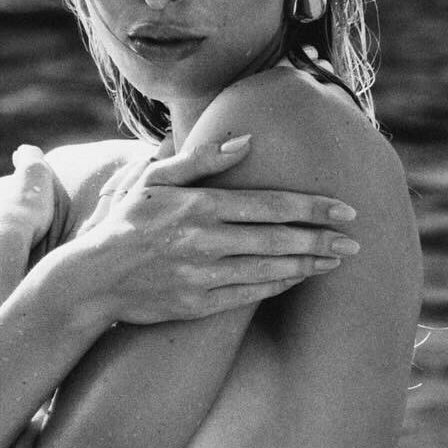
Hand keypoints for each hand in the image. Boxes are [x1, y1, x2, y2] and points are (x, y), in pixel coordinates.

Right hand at [75, 133, 359, 324]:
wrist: (92, 280)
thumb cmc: (125, 222)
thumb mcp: (153, 179)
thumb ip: (200, 160)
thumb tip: (246, 142)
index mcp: (199, 206)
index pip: (270, 204)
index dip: (313, 208)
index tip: (345, 210)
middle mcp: (205, 241)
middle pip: (279, 239)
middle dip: (323, 239)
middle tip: (355, 241)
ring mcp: (203, 276)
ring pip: (270, 268)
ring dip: (308, 264)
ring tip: (336, 259)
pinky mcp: (199, 305)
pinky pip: (250, 295)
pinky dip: (279, 285)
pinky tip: (300, 277)